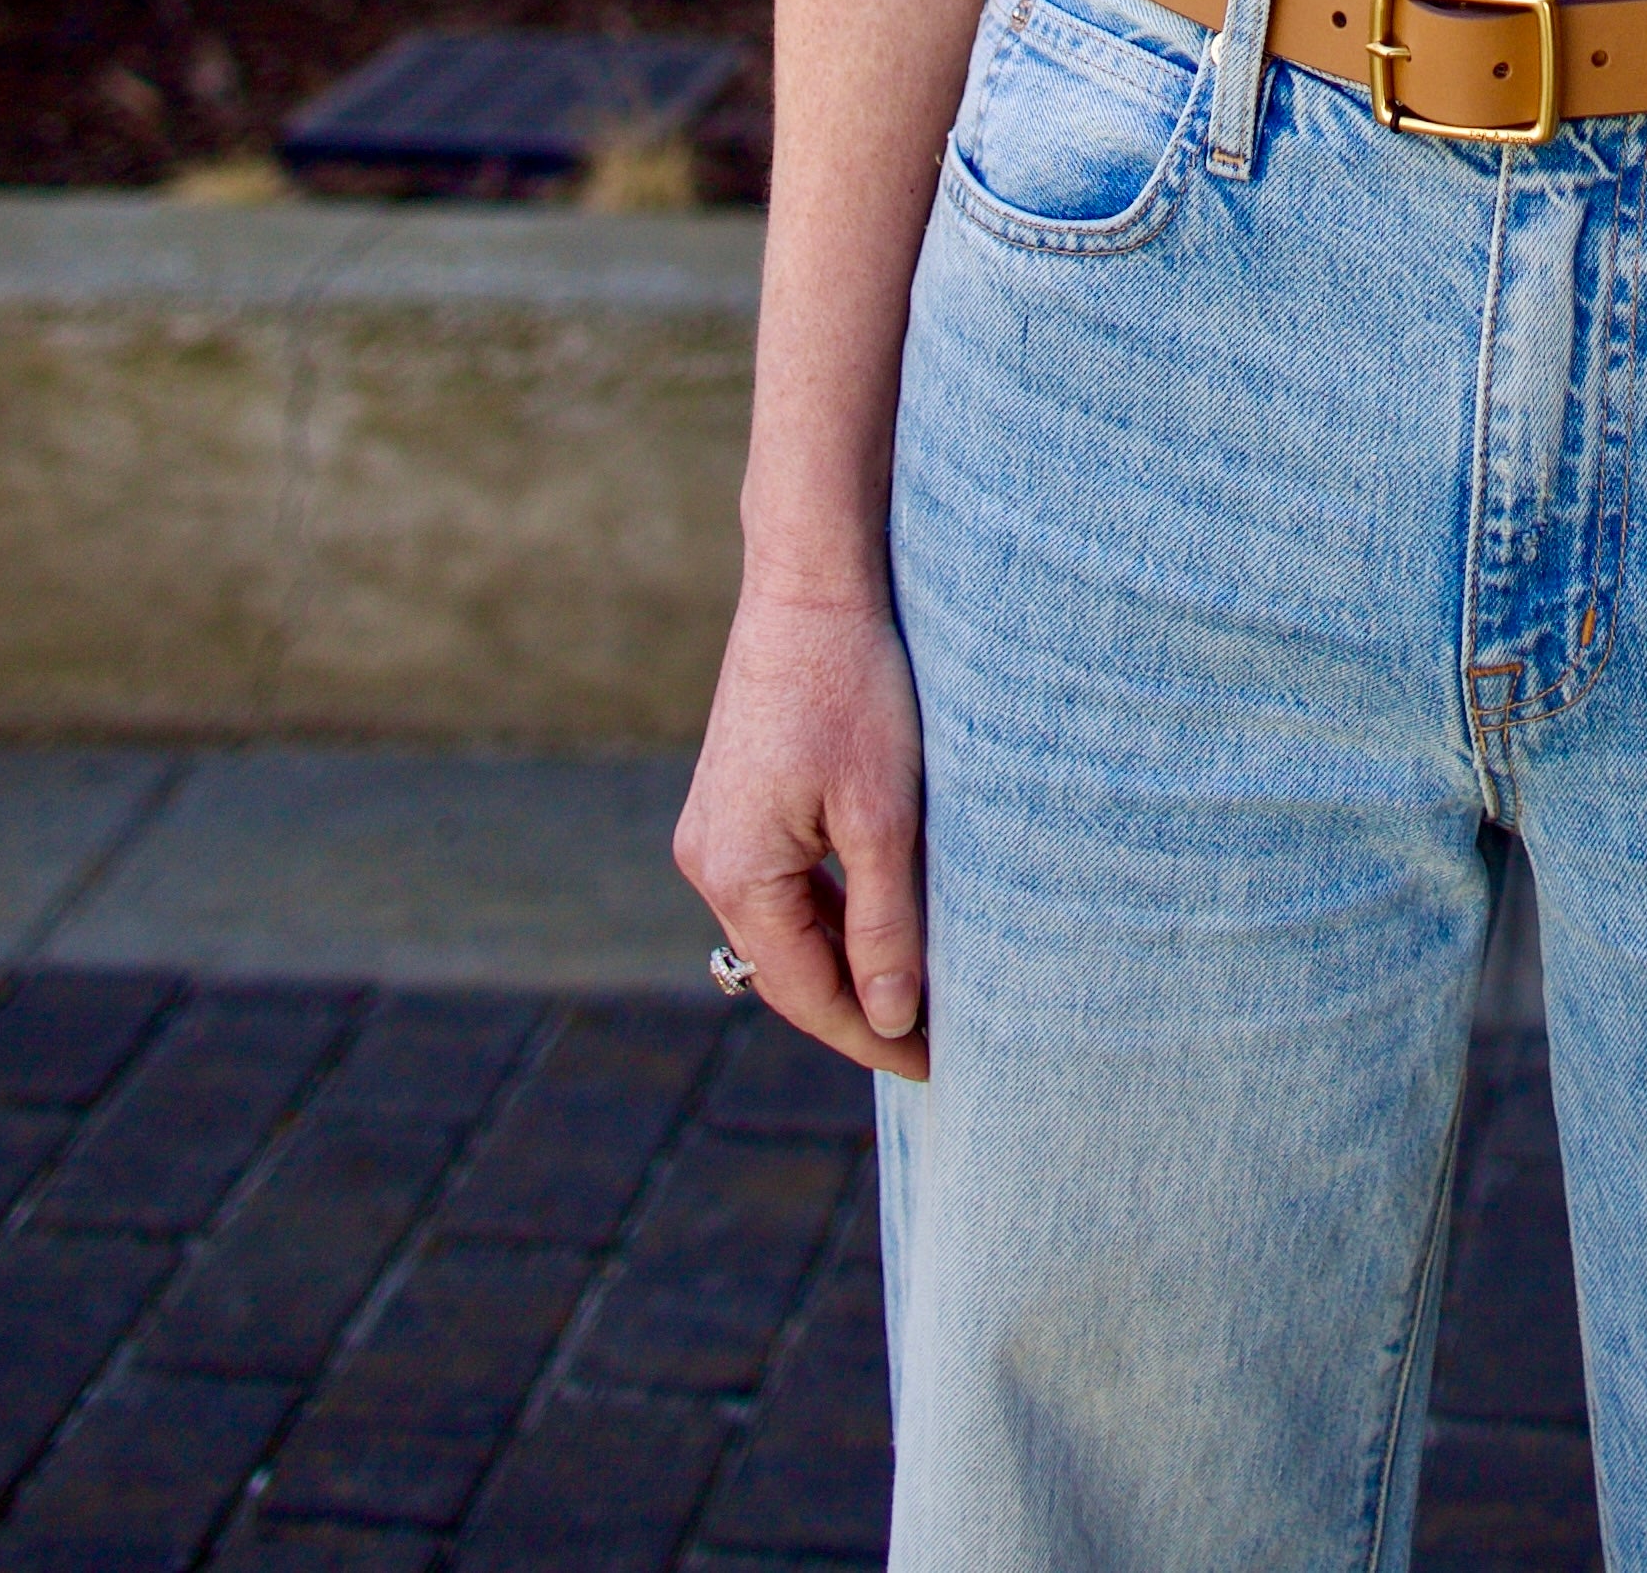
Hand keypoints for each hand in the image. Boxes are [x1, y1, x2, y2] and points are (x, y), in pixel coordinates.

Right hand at [674, 579, 931, 1081]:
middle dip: (860, 1007)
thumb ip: (885, 924)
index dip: (873, 1037)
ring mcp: (715, 828)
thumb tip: (893, 1018)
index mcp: (735, 874)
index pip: (806, 995)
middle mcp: (707, 860)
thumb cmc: (855, 688)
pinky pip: (781, 884)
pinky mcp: (735, 799)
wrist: (814, 581)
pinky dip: (830, 911)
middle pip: (789, 968)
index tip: (938, 1065)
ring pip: (786, 927)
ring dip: (846, 958)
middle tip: (938, 1040)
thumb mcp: (884, 816)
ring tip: (920, 990)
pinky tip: (882, 919)